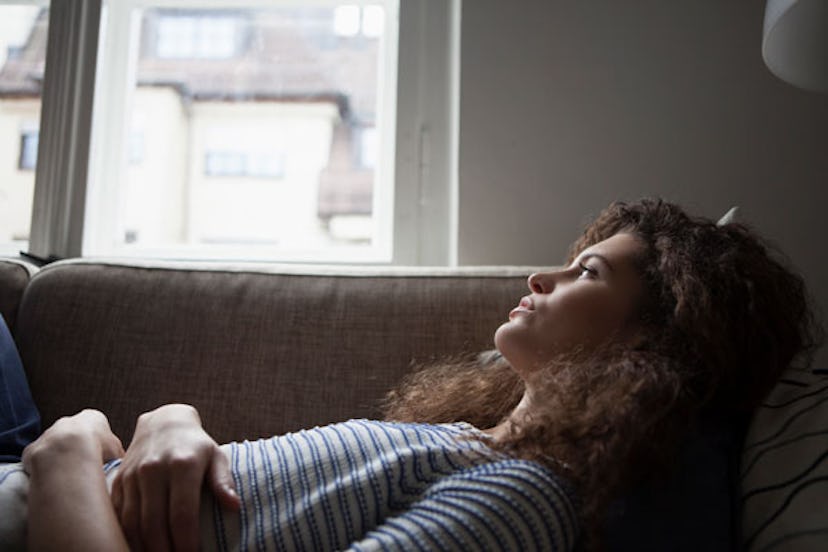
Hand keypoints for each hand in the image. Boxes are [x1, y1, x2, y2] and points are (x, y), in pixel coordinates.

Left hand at [23, 409, 123, 473]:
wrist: (69, 453)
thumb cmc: (98, 448)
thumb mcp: (119, 451)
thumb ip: (118, 454)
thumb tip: (123, 465)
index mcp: (92, 418)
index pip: (96, 426)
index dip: (98, 441)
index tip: (100, 455)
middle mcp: (68, 421)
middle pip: (73, 435)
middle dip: (77, 449)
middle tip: (84, 467)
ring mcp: (48, 434)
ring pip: (54, 447)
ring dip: (60, 459)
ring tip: (69, 475)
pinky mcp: (33, 449)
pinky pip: (39, 460)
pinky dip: (44, 468)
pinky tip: (53, 478)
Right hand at [111, 404, 239, 551]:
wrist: (163, 423)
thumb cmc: (196, 445)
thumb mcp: (216, 457)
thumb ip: (224, 482)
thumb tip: (235, 506)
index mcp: (183, 465)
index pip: (182, 514)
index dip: (186, 541)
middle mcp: (154, 469)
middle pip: (155, 523)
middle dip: (164, 550)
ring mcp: (133, 475)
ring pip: (133, 523)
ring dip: (143, 547)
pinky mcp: (119, 481)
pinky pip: (118, 515)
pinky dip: (126, 535)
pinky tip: (138, 546)